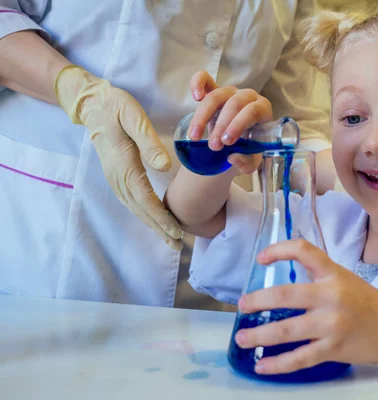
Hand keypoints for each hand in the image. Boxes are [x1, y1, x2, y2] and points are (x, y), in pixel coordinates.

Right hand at [54, 65, 182, 249]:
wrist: (93, 104)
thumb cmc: (116, 107)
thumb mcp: (134, 117)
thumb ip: (149, 142)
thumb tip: (164, 167)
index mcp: (124, 164)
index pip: (145, 197)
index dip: (161, 216)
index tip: (176, 230)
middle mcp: (117, 176)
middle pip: (140, 209)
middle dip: (160, 228)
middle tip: (178, 245)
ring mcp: (114, 178)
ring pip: (135, 208)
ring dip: (153, 225)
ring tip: (170, 240)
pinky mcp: (116, 176)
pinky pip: (131, 201)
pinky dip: (144, 214)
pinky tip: (154, 222)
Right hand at [187, 71, 271, 174]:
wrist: (235, 143)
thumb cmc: (247, 148)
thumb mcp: (250, 161)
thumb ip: (246, 163)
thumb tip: (233, 158)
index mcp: (262, 110)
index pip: (252, 111)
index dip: (238, 125)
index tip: (227, 142)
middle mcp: (247, 97)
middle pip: (233, 104)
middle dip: (221, 126)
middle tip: (214, 147)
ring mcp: (230, 91)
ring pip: (216, 96)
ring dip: (203, 117)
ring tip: (195, 137)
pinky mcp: (213, 89)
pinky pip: (205, 79)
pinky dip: (198, 83)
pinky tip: (195, 97)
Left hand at [235, 239, 377, 374]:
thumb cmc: (366, 302)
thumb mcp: (343, 278)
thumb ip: (316, 275)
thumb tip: (281, 275)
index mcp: (333, 274)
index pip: (303, 251)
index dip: (279, 250)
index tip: (261, 259)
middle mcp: (331, 296)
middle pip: (285, 295)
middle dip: (257, 301)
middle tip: (242, 306)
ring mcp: (331, 325)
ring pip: (286, 331)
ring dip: (259, 335)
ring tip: (242, 338)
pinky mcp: (333, 350)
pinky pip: (299, 359)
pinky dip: (277, 364)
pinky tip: (261, 365)